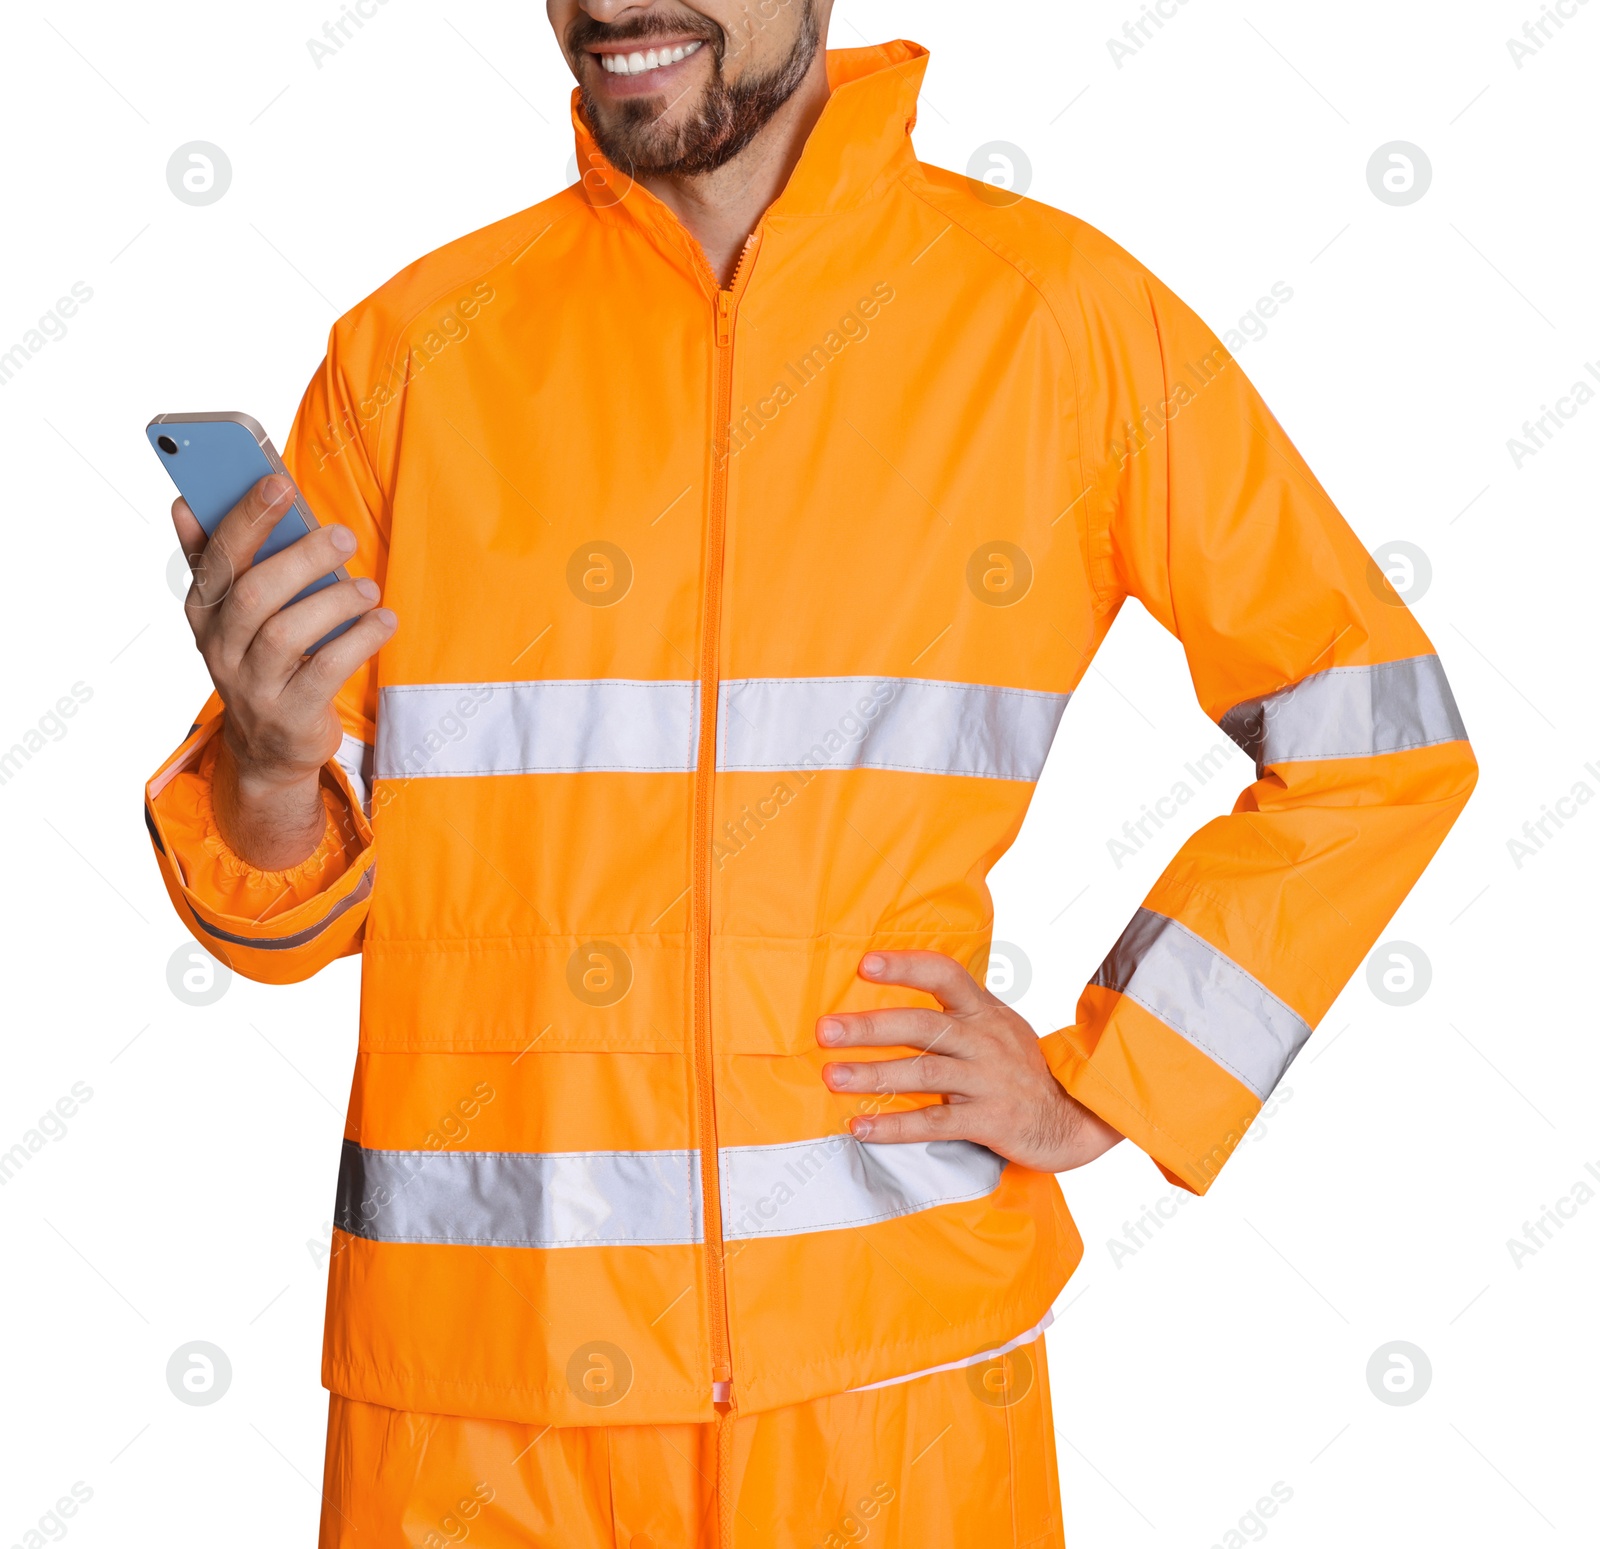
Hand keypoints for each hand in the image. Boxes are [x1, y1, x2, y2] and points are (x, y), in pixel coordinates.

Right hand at [172, 474, 395, 868]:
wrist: (269, 747)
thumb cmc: (263, 660)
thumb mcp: (236, 615)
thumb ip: (223, 560)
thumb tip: (186, 503)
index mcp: (205, 612)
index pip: (216, 556)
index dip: (245, 517)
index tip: (275, 481)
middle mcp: (220, 647)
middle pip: (252, 593)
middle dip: (299, 557)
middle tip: (343, 536)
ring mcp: (252, 685)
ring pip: (286, 633)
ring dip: (333, 602)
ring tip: (368, 588)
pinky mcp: (290, 715)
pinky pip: (325, 671)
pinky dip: (358, 641)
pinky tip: (383, 621)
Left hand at [816, 950, 1122, 1173]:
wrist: (1072, 1119)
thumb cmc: (1018, 1069)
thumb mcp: (997, 1027)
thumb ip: (956, 1011)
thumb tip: (893, 992)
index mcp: (984, 1011)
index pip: (945, 974)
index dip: (906, 966)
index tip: (864, 965)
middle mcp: (986, 1039)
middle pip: (923, 1025)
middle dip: (870, 1027)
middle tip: (825, 1030)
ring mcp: (989, 1080)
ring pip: (925, 1073)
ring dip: (874, 1075)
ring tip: (832, 1077)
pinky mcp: (990, 1120)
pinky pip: (936, 1123)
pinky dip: (896, 1126)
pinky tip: (862, 1128)